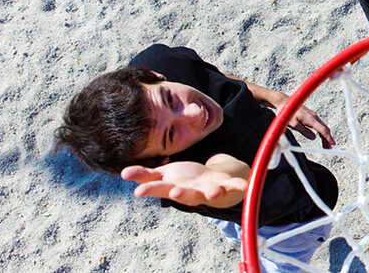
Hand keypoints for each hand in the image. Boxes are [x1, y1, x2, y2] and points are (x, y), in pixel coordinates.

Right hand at [121, 161, 247, 207]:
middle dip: (182, 194)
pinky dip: (238, 185)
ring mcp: (208, 190)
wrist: (205, 182)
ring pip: (209, 194)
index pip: (160, 190)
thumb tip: (123, 172)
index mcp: (174, 189)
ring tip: (214, 192)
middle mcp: (191, 193)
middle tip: (175, 193)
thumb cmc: (180, 179)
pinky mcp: (223, 184)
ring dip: (212, 193)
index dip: (152, 190)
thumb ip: (144, 174)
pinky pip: (232, 185)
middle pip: (186, 195)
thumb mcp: (161, 175)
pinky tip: (245, 184)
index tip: (140, 191)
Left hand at [271, 96, 335, 148]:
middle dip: (328, 139)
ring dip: (325, 136)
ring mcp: (313, 116)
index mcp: (311, 119)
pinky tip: (321, 136)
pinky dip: (322, 131)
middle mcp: (314, 117)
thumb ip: (304, 131)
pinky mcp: (311, 116)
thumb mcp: (294, 125)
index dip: (328, 137)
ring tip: (326, 145)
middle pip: (325, 129)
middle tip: (329, 148)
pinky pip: (320, 124)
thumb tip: (314, 138)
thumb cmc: (288, 114)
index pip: (323, 130)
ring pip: (323, 126)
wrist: (287, 103)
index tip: (332, 143)